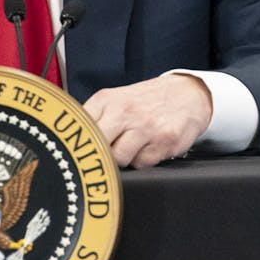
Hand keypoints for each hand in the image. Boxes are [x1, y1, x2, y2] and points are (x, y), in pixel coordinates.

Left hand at [81, 74, 212, 168]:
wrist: (189, 94)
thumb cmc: (147, 101)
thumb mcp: (116, 99)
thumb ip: (94, 118)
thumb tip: (70, 144)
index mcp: (106, 100)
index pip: (78, 128)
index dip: (77, 145)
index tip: (77, 152)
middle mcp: (124, 111)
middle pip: (96, 146)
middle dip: (98, 155)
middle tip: (103, 155)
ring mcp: (145, 127)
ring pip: (119, 160)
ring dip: (123, 160)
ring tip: (131, 147)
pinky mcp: (164, 141)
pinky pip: (142, 164)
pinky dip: (143, 161)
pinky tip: (149, 147)